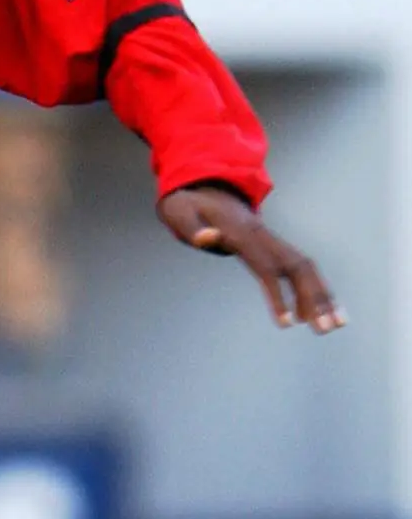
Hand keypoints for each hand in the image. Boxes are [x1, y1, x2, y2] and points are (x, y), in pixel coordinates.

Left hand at [157, 184, 344, 333]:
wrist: (202, 189)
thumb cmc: (189, 206)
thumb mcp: (181, 213)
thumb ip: (193, 228)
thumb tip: (208, 238)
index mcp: (242, 234)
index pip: (267, 269)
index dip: (278, 296)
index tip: (287, 324)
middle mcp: (264, 238)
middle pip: (298, 268)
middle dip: (315, 299)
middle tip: (327, 330)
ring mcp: (271, 241)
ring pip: (305, 269)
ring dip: (322, 296)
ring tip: (335, 326)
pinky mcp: (272, 246)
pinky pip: (298, 270)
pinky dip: (311, 290)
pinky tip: (310, 316)